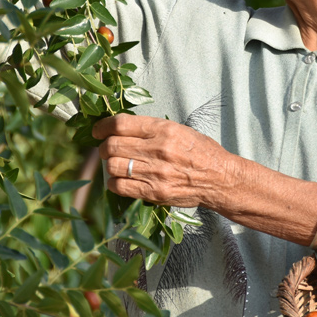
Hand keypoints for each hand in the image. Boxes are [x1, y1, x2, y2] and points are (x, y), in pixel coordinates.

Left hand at [93, 115, 236, 207]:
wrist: (219, 178)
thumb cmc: (200, 152)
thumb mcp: (179, 130)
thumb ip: (151, 129)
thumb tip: (121, 129)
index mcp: (163, 129)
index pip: (120, 124)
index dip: (102, 126)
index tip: (98, 130)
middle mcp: (157, 149)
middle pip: (112, 145)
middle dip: (104, 147)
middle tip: (107, 149)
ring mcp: (155, 172)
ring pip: (114, 166)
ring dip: (110, 165)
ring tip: (116, 164)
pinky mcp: (155, 192)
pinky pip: (120, 187)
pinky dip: (114, 183)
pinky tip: (120, 179)